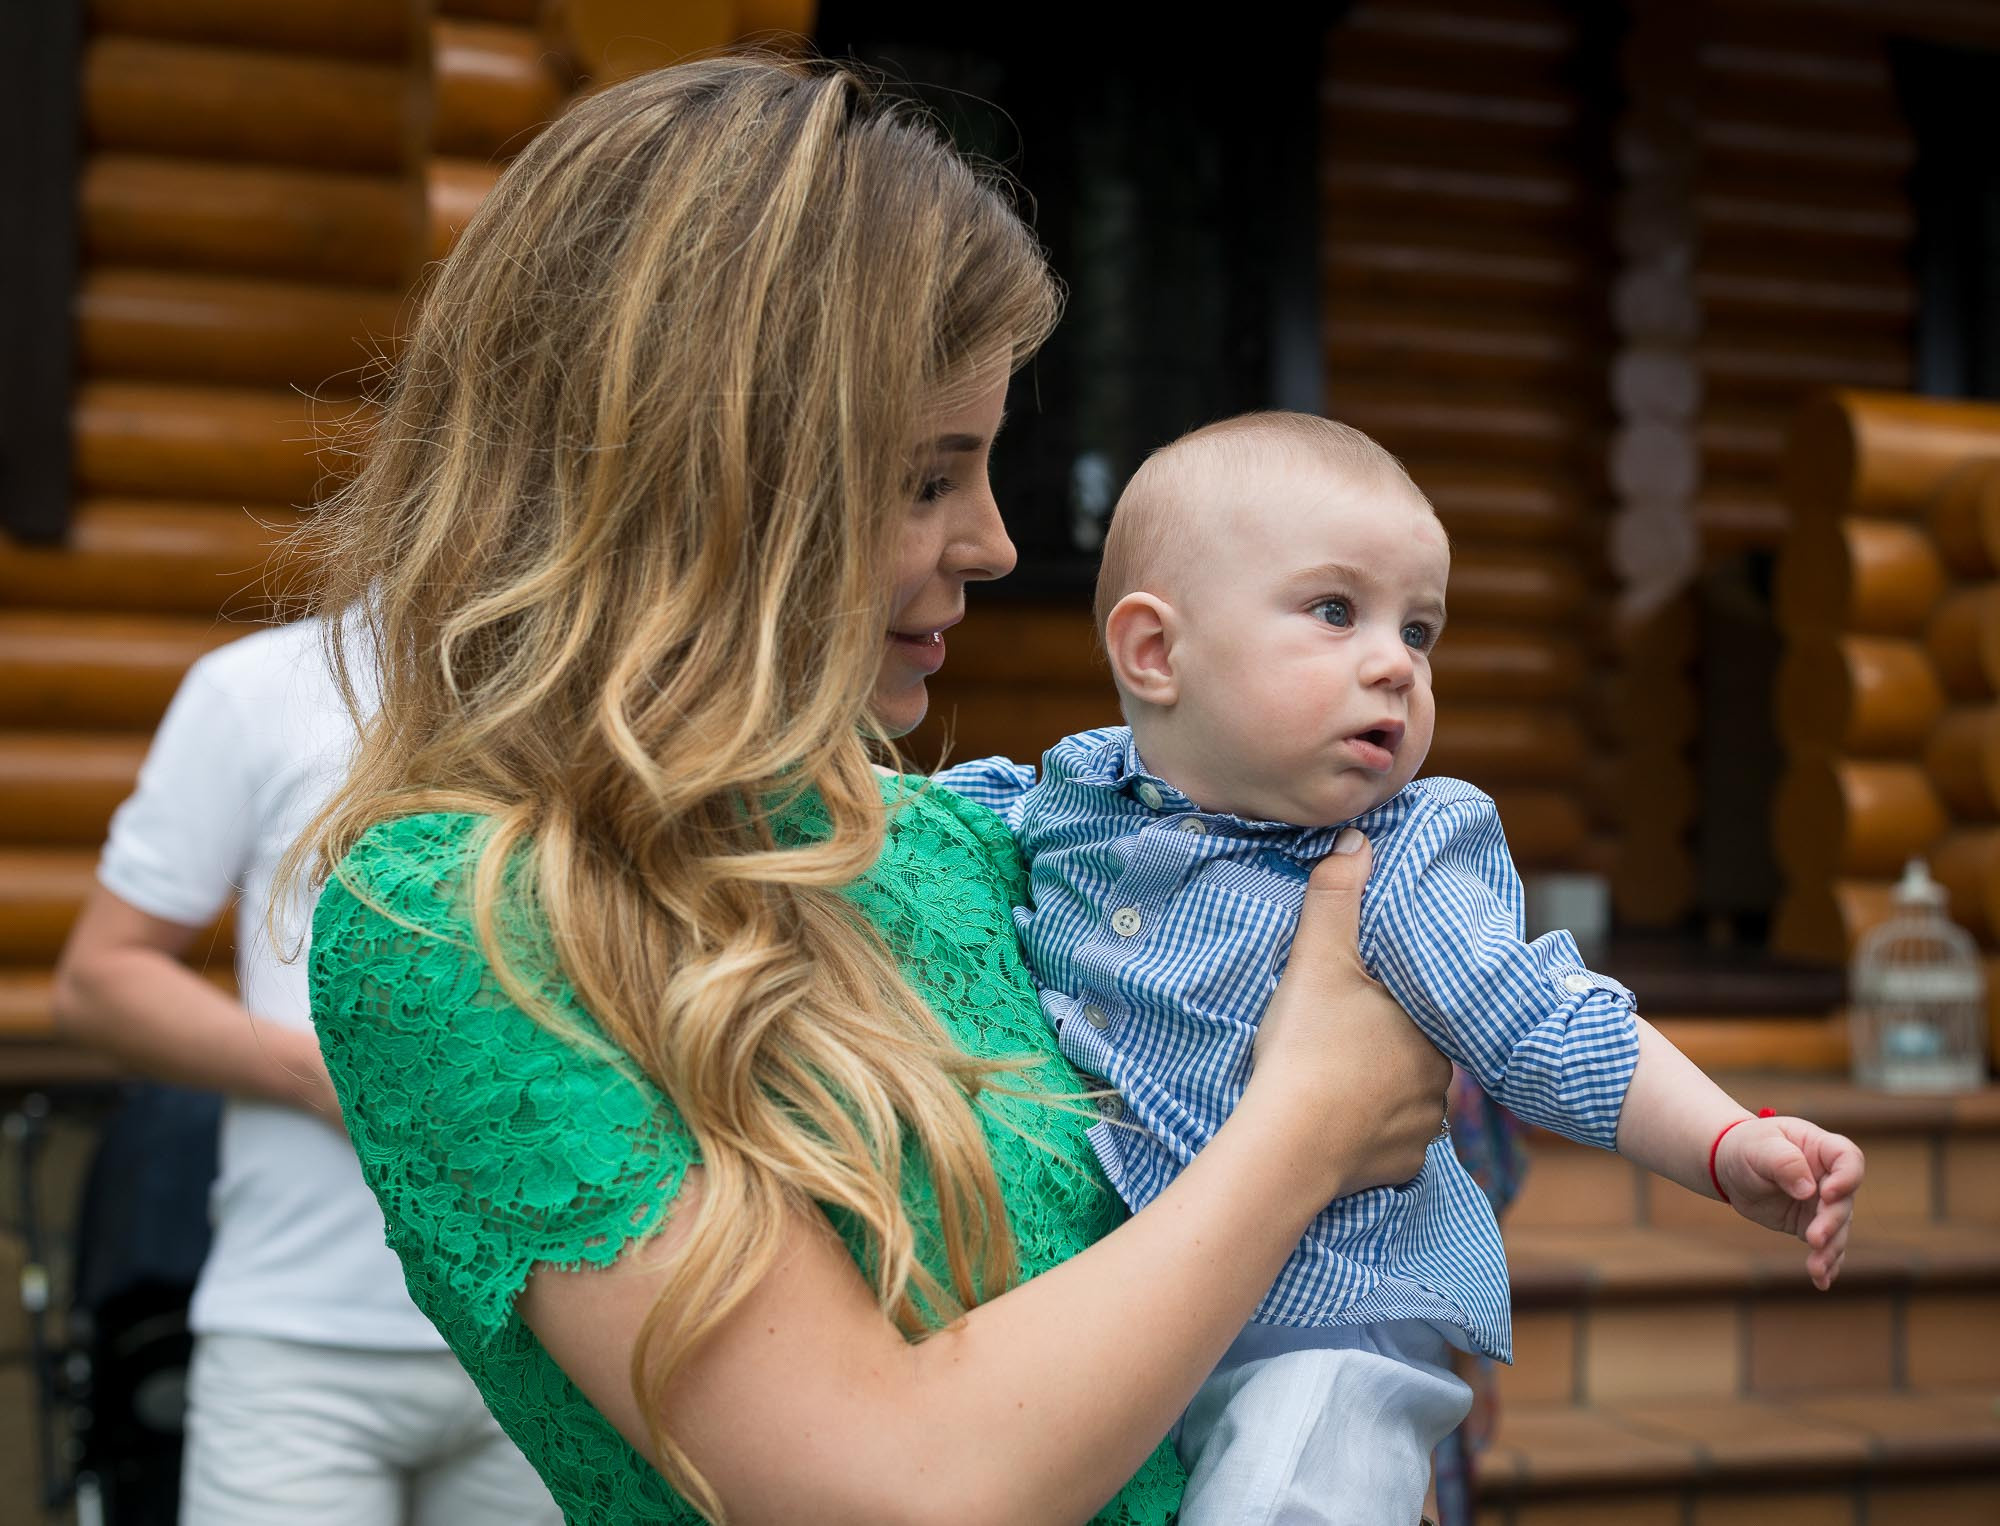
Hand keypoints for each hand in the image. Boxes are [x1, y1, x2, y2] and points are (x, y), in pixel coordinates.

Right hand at [1247, 829, 1451, 1201]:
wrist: (1288, 1144)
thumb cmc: (1308, 1045)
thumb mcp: (1317, 960)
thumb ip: (1336, 897)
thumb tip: (1358, 838)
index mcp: (1429, 1029)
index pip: (1425, 1007)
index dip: (1395, 1001)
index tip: (1367, 1001)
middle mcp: (1440, 1083)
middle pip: (1418, 1055)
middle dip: (1388, 1048)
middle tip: (1344, 1040)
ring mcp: (1422, 1131)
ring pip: (1408, 1102)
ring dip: (1382, 1095)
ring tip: (1340, 1085)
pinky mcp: (1399, 1168)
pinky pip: (1391, 1146)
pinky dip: (1371, 1138)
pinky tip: (1341, 1128)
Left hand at [1713, 1116, 1863, 1289]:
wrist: (1729, 1165)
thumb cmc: (1746, 1147)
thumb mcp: (1758, 1147)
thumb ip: (1783, 1162)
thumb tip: (1808, 1190)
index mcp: (1821, 1148)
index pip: (1848, 1159)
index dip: (1846, 1178)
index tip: (1826, 1194)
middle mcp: (1829, 1177)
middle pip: (1843, 1202)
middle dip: (1831, 1223)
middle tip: (1813, 1239)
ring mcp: (1822, 1203)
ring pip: (1838, 1229)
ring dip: (1829, 1250)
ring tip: (1816, 1269)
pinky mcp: (1811, 1224)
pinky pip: (1825, 1246)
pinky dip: (1826, 1263)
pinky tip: (1822, 1281)